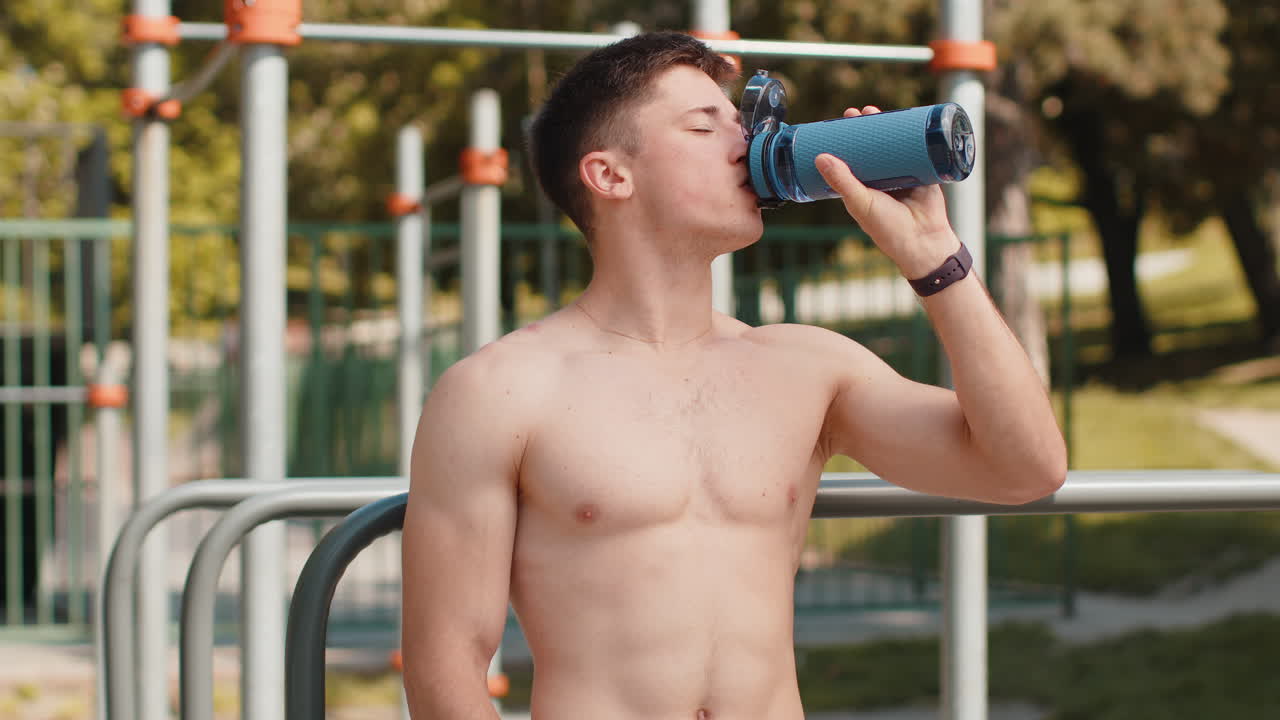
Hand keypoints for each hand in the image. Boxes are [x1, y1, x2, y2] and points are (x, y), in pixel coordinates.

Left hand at [815, 105, 960, 278]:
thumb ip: (842, 181)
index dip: (846, 141)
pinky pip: (918, 149)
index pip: (851, 158)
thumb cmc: (887, 228)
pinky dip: (913, 135)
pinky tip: (907, 118)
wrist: (923, 241)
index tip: (839, 125)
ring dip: (886, 127)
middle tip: (858, 113)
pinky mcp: (923, 171)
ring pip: (893, 144)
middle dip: (866, 128)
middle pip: (872, 146)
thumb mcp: (860, 202)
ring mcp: (903, 173)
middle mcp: (881, 178)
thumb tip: (820, 157)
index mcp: (863, 186)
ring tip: (875, 111)